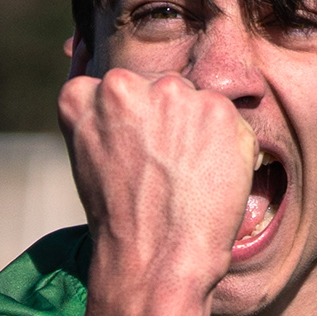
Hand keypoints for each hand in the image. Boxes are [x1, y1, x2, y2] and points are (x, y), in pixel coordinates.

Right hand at [63, 65, 255, 304]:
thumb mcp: (87, 157)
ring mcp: (173, 93)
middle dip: (169, 126)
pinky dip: (231, 150)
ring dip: (200, 135)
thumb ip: (99, 112)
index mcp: (84, 94)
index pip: (121, 92)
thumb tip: (88, 52)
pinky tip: (209, 181)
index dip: (136, 130)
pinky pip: (232, 123)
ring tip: (185, 181)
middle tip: (163, 176)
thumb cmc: (120, 221)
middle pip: (162, 91)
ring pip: (198, 103)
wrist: (154, 263)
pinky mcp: (217, 109)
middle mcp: (123, 84)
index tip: (137, 160)